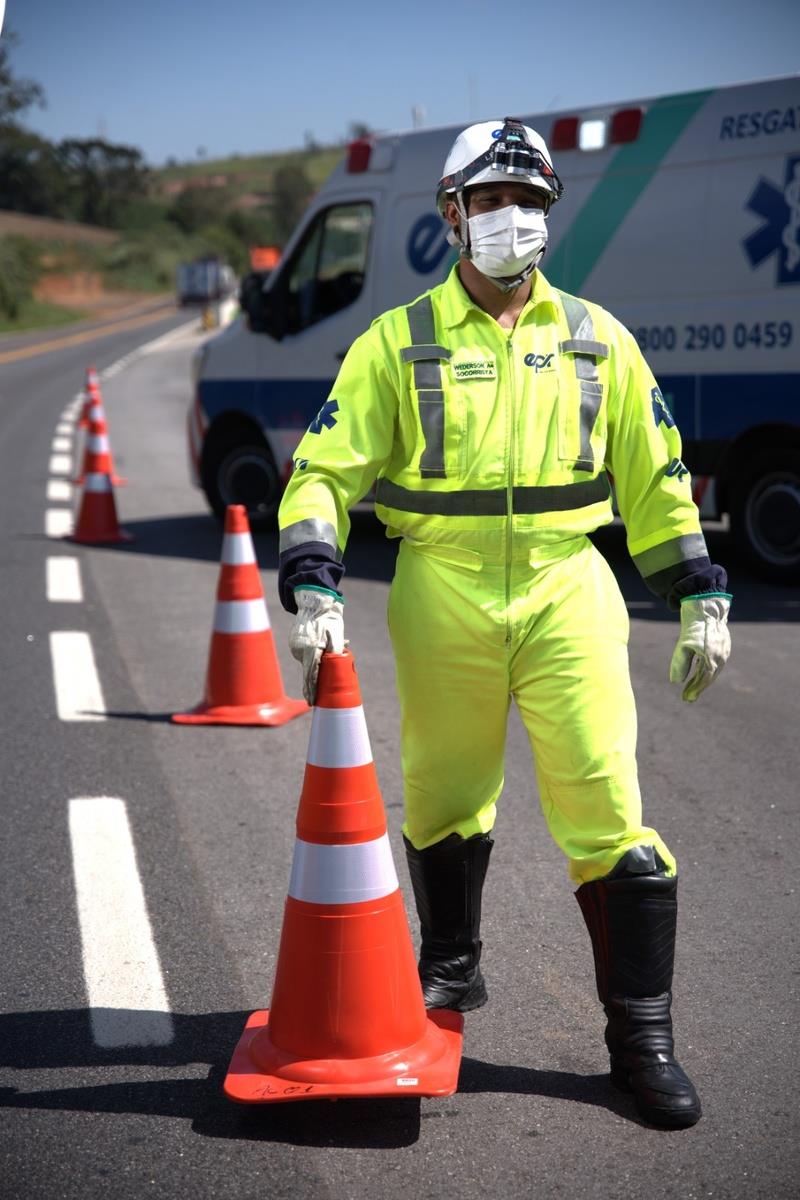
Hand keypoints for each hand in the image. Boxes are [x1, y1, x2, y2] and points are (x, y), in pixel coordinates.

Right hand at [289, 587, 344, 704]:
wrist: (316, 603)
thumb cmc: (330, 621)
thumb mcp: (338, 638)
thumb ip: (336, 656)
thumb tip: (335, 671)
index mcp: (311, 650)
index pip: (310, 676)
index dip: (311, 691)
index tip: (311, 702)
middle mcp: (300, 650)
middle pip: (308, 671)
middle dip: (312, 683)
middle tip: (313, 698)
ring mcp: (295, 646)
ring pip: (306, 661)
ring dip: (315, 663)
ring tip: (324, 650)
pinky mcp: (293, 642)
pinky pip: (303, 653)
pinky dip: (311, 654)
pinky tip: (318, 645)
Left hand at [669, 595, 730, 701]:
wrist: (706, 607)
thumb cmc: (692, 625)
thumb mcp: (682, 645)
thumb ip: (680, 664)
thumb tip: (676, 682)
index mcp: (712, 658)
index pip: (704, 680)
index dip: (695, 690)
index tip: (686, 698)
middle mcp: (721, 656)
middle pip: (710, 677)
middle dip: (698, 688)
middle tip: (687, 698)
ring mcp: (724, 651)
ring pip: (714, 670)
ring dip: (703, 680)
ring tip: (692, 688)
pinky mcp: (724, 645)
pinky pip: (716, 662)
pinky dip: (708, 670)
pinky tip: (699, 673)